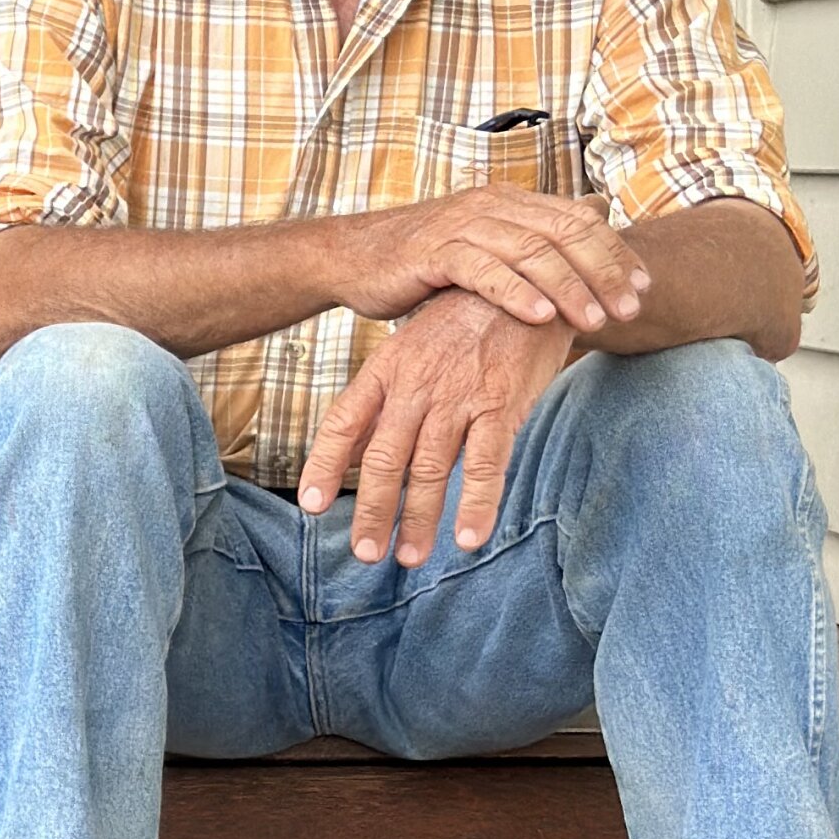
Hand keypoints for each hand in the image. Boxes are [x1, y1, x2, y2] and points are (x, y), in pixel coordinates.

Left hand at [298, 291, 572, 565]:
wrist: (525, 281)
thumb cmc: (463, 323)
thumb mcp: (410, 351)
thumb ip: (380, 404)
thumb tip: (346, 455)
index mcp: (387, 369)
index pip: (343, 422)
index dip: (325, 464)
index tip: (312, 505)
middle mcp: (415, 384)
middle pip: (384, 457)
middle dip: (372, 510)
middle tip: (364, 554)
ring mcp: (458, 394)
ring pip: (429, 467)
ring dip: (418, 519)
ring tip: (408, 558)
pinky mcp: (501, 403)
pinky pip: (486, 462)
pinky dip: (476, 502)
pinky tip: (468, 538)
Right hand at [334, 191, 648, 338]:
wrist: (352, 257)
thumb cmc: (423, 263)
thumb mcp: (483, 253)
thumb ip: (528, 256)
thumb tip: (585, 274)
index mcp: (509, 203)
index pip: (578, 219)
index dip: (616, 252)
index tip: (644, 288)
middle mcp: (491, 206)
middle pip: (564, 233)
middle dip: (603, 271)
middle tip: (630, 309)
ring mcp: (462, 226)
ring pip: (530, 251)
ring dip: (568, 286)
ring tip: (594, 320)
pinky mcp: (433, 252)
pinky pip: (483, 270)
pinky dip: (516, 293)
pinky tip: (540, 316)